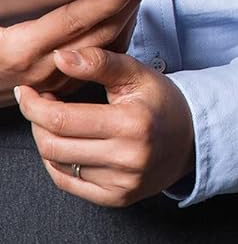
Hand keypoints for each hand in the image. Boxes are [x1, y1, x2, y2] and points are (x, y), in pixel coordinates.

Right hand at [0, 0, 156, 97]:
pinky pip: (102, 56)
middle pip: (101, 30)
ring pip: (107, 45)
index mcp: (23, 48)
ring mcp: (57, 79)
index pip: (75, 19)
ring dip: (128, 11)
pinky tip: (126, 9)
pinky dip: (119, 30)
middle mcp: (44, 66)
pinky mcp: (63, 83)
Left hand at [16, 45, 194, 205]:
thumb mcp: (137, 74)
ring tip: (55, 121)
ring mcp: (120, 183)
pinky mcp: (115, 198)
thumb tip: (60, 57)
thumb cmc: (163, 102)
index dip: (35, 106)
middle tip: (38, 104)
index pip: (63, 120)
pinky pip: (68, 183)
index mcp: (132, 123)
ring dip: (47, 140)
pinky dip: (57, 162)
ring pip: (58, 165)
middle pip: (54, 145)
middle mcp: (127, 158)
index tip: (27, 92)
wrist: (191, 137)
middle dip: (37, 122)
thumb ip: (98, 63)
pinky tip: (64, 145)